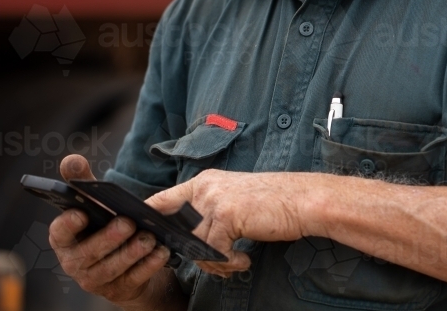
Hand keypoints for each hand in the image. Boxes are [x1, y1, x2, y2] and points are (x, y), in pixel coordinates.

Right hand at [48, 155, 170, 306]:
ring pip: (112, 268)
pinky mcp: (118, 289)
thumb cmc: (103, 225)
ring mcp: (96, 280)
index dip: (68, 224)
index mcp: (65, 239)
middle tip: (128, 222)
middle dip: (108, 238)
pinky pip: (134, 279)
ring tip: (149, 237)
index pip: (59, 233)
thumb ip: (82, 181)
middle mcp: (75, 262)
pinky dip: (149, 265)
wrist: (121, 262)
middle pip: (89, 253)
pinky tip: (162, 251)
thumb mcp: (94, 203)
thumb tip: (71, 160)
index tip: (82, 213)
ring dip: (132, 252)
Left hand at [147, 170, 310, 276]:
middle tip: (218, 263)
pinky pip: (213, 252)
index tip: (143, 235)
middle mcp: (205, 187)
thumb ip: (210, 211)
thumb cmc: (274, 203)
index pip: (163, 199)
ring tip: (234, 264)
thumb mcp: (236, 199)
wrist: (303, 200)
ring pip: (195, 245)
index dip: (148, 219)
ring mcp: (214, 200)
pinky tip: (243, 262)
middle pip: (179, 231)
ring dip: (214, 263)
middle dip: (193, 254)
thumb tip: (191, 238)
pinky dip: (227, 264)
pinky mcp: (226, 216)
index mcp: (205, 181)